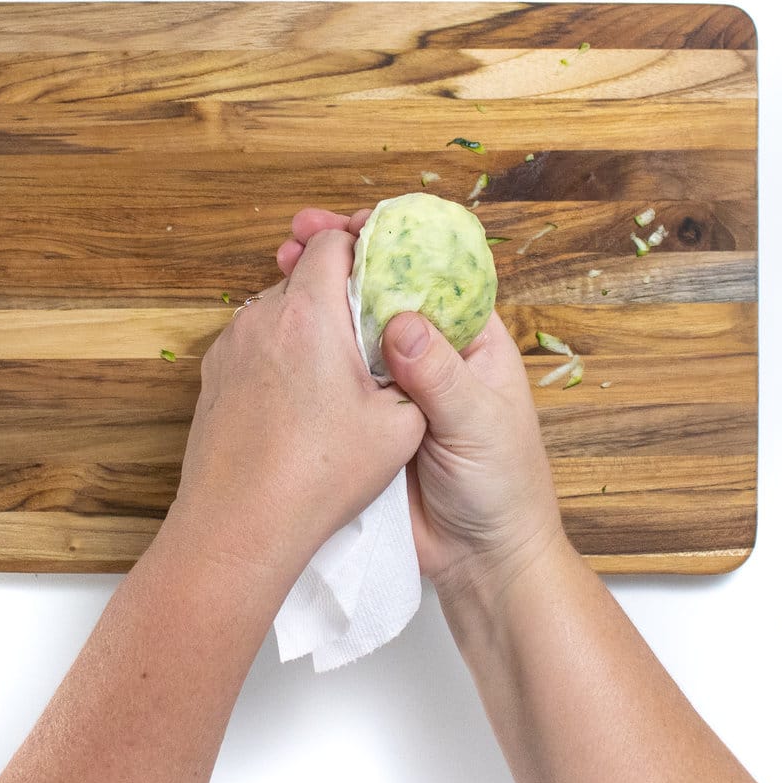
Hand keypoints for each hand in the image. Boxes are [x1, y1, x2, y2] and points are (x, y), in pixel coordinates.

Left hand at [168, 224, 426, 589]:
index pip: (330, 240)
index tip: (381, 270)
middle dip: (338, 294)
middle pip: (303, 276)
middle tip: (367, 333)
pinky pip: (255, 344)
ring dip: (308, 327)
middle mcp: (261, 318)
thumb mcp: (400, 427)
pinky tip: (297, 401)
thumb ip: (414, 373)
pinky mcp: (212, 375)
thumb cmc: (319, 476)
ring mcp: (229, 346)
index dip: (361, 246)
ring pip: (279, 311)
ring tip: (333, 376)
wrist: (237, 527)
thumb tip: (411, 352)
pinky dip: (279, 355)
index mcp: (309, 314)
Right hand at [277, 208, 565, 601]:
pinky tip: (281, 326)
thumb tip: (399, 321)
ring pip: (354, 326)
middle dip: (344, 258)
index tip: (352, 222)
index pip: (432, 271)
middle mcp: (431, 351)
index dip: (392, 241)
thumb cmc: (502, 486)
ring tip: (279, 266)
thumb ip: (440, 375)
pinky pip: (337, 372)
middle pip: (384, 290)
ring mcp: (395, 383)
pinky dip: (310, 346)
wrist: (480, 560)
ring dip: (320, 295)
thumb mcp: (479, 424)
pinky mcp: (367, 415)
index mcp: (470, 339)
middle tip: (298, 234)